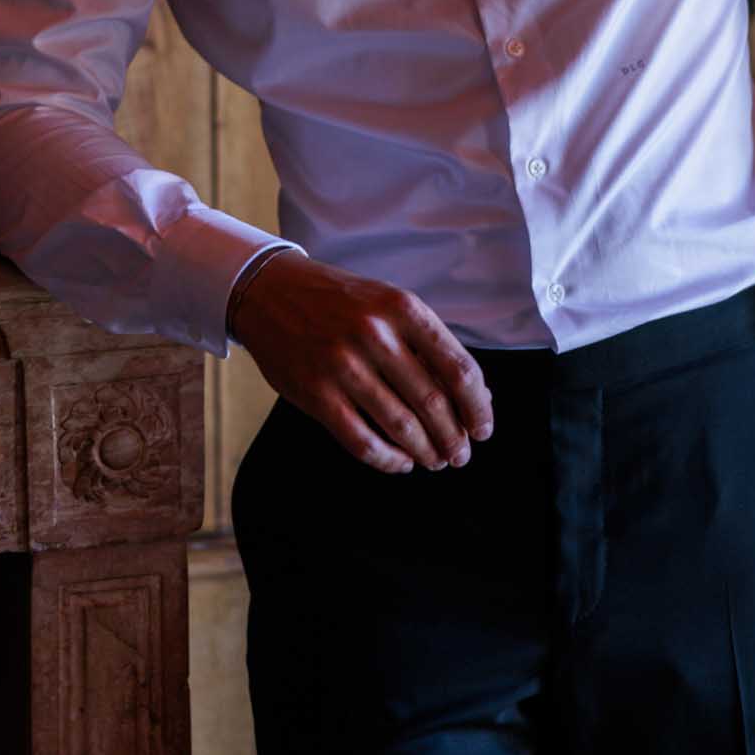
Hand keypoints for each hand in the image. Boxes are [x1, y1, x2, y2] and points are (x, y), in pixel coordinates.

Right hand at [232, 252, 494, 475]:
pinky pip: (361, 440)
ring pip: (400, 425)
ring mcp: (342, 364)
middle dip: (454, 437)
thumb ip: (425, 344)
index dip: (477, 406)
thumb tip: (470, 396)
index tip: (483, 429)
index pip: (458, 367)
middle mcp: (375, 334)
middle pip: (432, 402)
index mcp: (402, 307)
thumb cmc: (342, 302)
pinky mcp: (315, 392)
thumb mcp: (388, 303)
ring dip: (425, 452)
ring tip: (434, 460)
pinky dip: (387, 460)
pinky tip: (400, 463)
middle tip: (460, 455)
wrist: (271, 291)